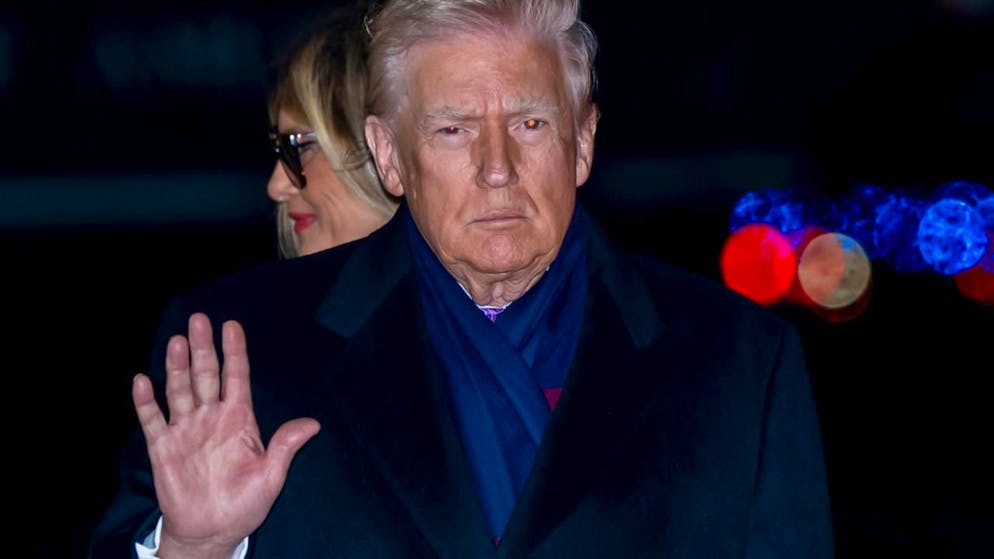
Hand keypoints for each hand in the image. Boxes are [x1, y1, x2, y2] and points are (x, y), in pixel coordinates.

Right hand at [132, 313, 319, 558]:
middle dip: (202, 348)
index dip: (234, 352)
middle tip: (199, 320)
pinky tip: (143, 381)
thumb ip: (285, 447)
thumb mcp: (271, 476)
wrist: (211, 532)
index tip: (231, 326)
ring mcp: (186, 430)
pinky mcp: (164, 448)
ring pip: (179, 390)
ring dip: (176, 366)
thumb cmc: (245, 505)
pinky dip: (146, 401)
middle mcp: (211, 418)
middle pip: (205, 375)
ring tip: (177, 341)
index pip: (236, 377)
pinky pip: (153, 420)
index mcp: (239, 420)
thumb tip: (313, 424)